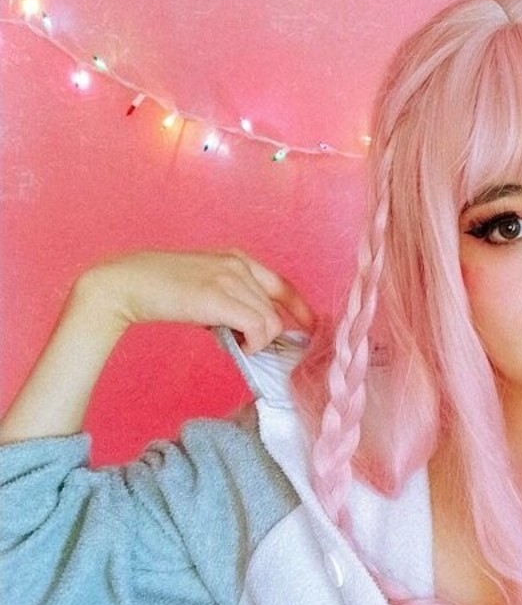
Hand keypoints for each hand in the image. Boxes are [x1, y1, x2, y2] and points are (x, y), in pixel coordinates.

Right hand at [75, 250, 315, 353]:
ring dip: (257, 340)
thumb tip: (251, 330)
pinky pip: (257, 328)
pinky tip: (236, 345)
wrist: (127, 282)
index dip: (301, 309)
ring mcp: (230, 278)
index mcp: (237, 258)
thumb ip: (231, 300)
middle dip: (270, 334)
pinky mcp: (219, 297)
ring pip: (270, 321)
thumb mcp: (205, 286)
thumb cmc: (162, 288)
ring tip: (235, 342)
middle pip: (277, 309)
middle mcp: (239, 264)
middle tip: (249, 344)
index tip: (311, 328)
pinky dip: (253, 343)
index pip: (283, 285)